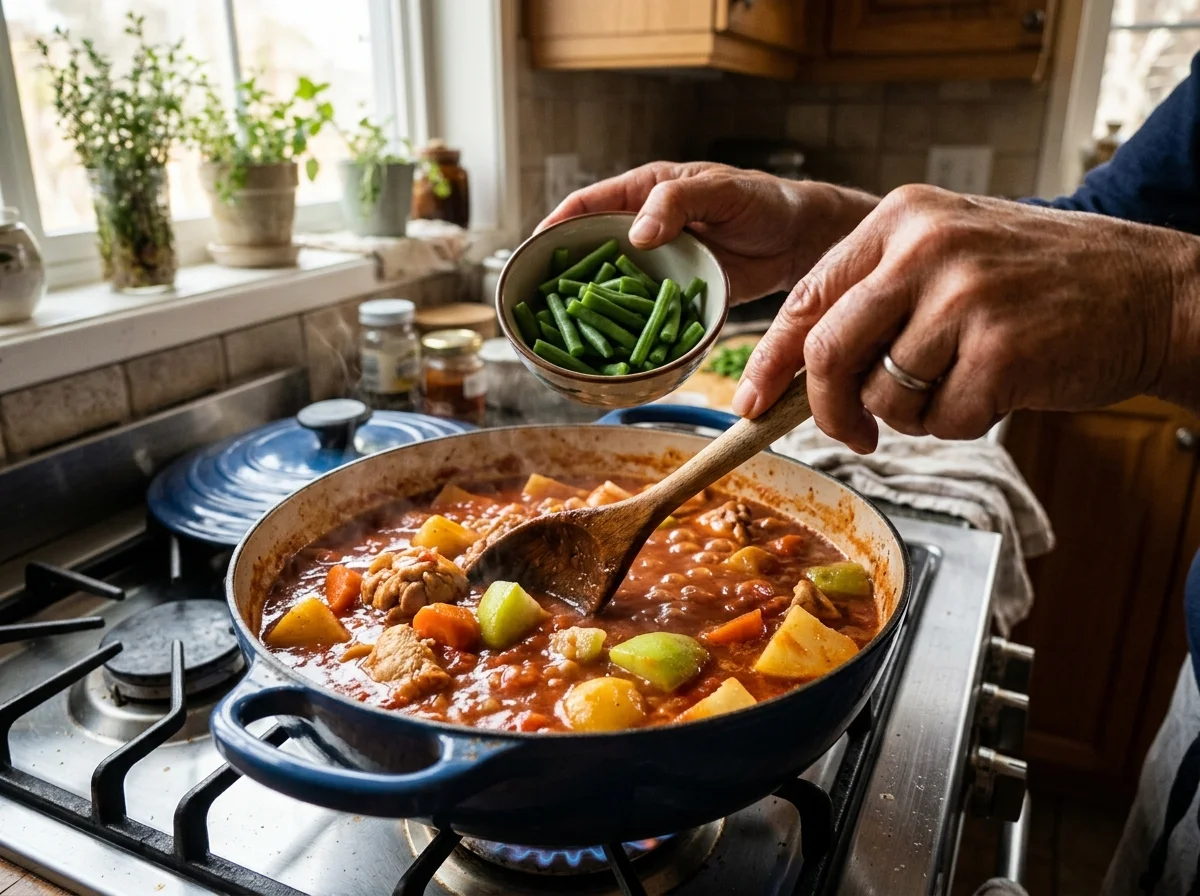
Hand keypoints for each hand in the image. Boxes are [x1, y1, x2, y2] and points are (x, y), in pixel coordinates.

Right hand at [538, 161, 876, 303]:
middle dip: (562, 273)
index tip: (533, 249)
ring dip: (590, 307)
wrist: (801, 240)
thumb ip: (676, 204)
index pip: (587, 204)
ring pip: (611, 285)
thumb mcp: (721, 191)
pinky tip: (609, 347)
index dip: (556, 225)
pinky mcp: (672, 295)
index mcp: (645, 193)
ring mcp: (656, 265)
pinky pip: (639, 312)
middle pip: (589, 250)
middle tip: (536, 299)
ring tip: (562, 330)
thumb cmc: (763, 202)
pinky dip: (624, 328)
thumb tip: (636, 235)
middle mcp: (643, 229)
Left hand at [734, 184, 1199, 450]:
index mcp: (902, 218)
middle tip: (853, 433)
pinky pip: (943, 420)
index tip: (751, 401)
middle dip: (827, 409)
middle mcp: (926, 247)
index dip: (771, 358)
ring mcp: (965, 295)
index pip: (807, 296)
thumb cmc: (1039, 284)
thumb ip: (877, 299)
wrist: (1151, 290)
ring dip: (914, 414)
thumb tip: (796, 371)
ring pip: (885, 395)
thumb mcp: (948, 257)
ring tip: (963, 381)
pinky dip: (961, 423)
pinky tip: (999, 389)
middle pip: (828, 350)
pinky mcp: (1003, 349)